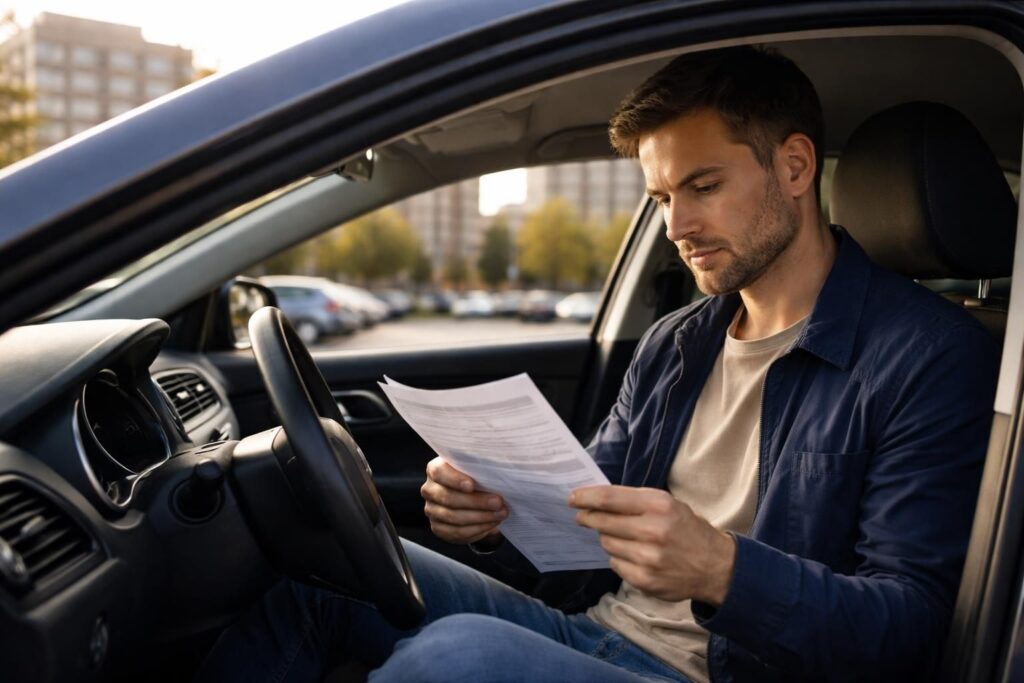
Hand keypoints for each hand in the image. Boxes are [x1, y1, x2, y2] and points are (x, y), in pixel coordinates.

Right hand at [421, 456, 507, 543]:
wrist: (471, 498)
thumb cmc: (474, 478)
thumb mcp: (476, 469)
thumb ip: (480, 470)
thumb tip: (497, 474)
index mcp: (435, 469)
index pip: (439, 473)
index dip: (454, 480)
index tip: (471, 485)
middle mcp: (430, 489)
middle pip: (449, 498)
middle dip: (476, 502)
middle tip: (498, 503)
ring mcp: (432, 510)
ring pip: (454, 517)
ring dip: (481, 517)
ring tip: (499, 514)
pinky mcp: (438, 528)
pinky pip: (456, 532)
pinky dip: (477, 530)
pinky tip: (491, 525)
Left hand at [569, 485, 735, 604]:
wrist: (715, 566)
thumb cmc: (687, 529)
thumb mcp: (668, 504)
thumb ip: (635, 501)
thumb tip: (596, 499)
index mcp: (659, 505)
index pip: (610, 499)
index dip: (586, 497)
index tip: (572, 497)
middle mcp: (653, 531)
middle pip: (603, 522)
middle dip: (589, 517)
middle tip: (583, 516)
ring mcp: (648, 558)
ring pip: (607, 543)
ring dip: (608, 538)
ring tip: (624, 537)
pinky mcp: (645, 580)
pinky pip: (615, 564)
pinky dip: (619, 558)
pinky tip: (633, 555)